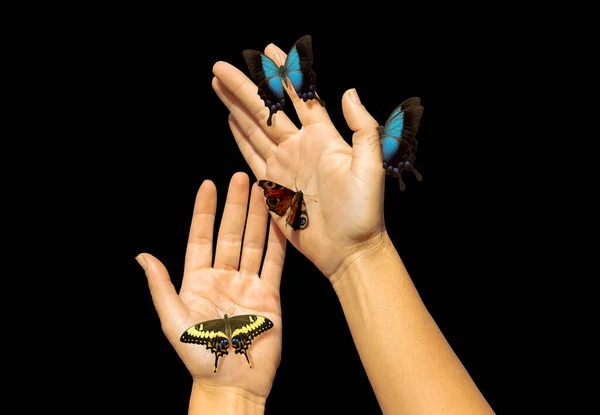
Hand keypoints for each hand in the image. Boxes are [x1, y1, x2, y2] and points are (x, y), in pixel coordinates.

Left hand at [136, 172, 284, 399]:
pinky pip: (274, 262)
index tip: (209, 184)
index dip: (204, 211)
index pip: (201, 237)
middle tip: (242, 178)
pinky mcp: (269, 294)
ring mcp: (247, 283)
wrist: (232, 380)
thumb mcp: (172, 318)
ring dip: (258, 217)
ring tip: (262, 191)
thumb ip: (160, 285)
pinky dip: (278, 242)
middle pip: (230, 234)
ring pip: (253, 242)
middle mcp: (222, 277)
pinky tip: (280, 221)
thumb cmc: (197, 355)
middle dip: (236, 206)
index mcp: (197, 280)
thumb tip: (142, 256)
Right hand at [212, 43, 386, 282]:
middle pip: (266, 109)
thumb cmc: (364, 211)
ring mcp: (284, 165)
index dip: (284, 72)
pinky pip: (251, 156)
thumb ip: (362, 127)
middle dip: (245, 86)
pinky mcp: (272, 186)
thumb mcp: (370, 165)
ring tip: (219, 85)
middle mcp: (300, 146)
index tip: (270, 49)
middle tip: (222, 67)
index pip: (300, 96)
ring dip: (235, 106)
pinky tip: (230, 119)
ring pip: (254, 128)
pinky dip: (240, 137)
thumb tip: (349, 92)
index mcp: (323, 137)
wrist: (349, 248)